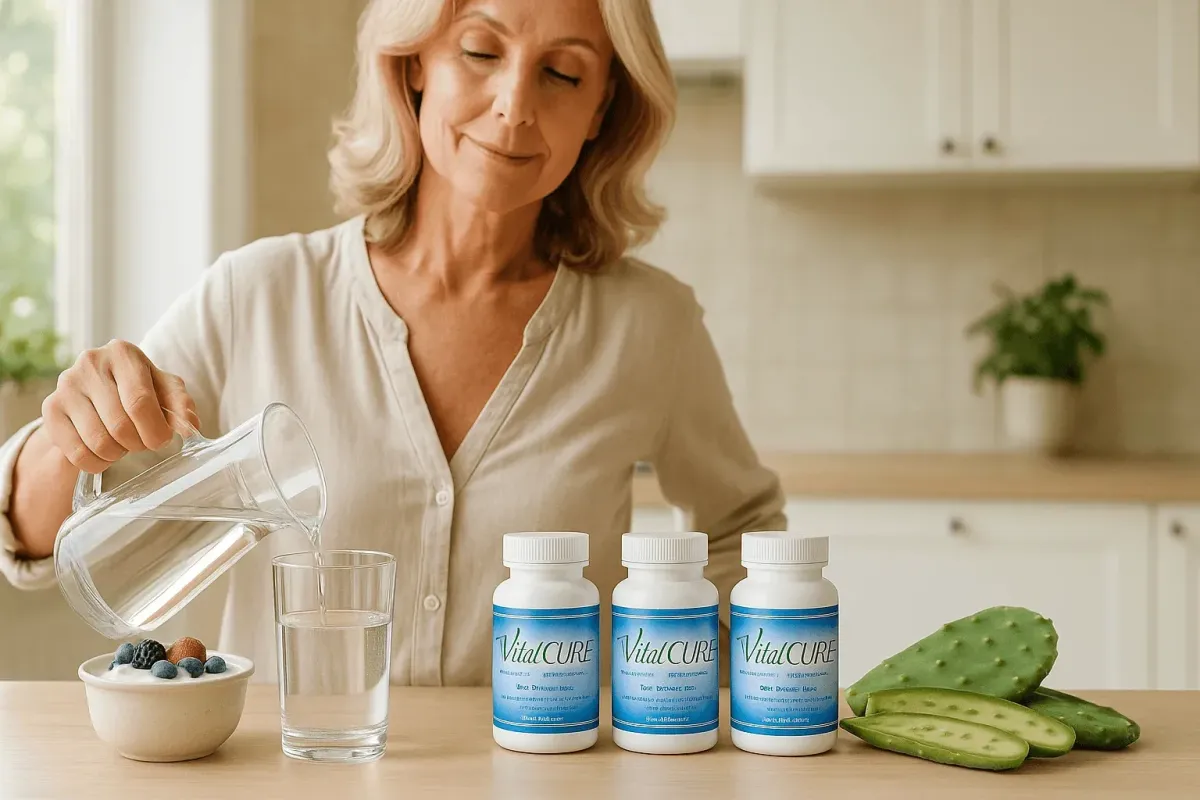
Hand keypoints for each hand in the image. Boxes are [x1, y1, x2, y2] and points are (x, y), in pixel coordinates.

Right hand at [41, 340, 199, 472]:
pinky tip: (105, 452)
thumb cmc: (138, 389)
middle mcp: (90, 363)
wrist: (96, 394)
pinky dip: (98, 463)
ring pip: (99, 442)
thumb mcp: (165, 391)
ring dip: (118, 453)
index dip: (155, 430)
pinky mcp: (50, 409)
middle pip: (120, 425)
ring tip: (124, 444)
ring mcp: (66, 385)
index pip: (140, 402)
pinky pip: (77, 453)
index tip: (162, 440)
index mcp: (123, 353)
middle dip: (139, 443)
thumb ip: (181, 406)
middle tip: (143, 442)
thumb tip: (189, 427)